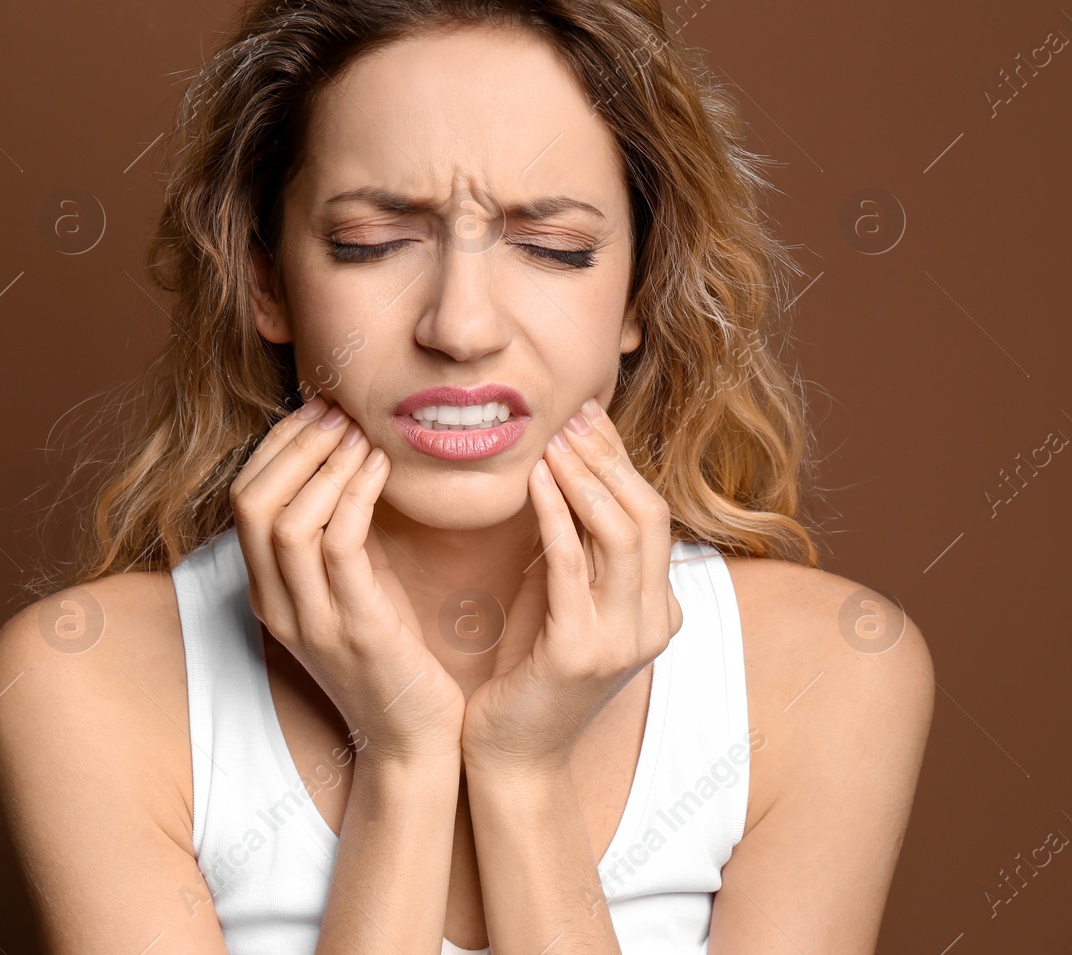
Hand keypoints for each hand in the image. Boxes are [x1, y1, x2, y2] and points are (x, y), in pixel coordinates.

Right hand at [229, 396, 466, 765]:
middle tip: (339, 411)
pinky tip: (384, 469)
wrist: (415, 739)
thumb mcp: (350, 589)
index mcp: (268, 593)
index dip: (277, 447)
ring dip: (327, 464)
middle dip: (294, 445)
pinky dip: (356, 495)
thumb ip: (335, 537)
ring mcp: (312, 621)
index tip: (319, 410)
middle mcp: (278, 606)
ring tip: (363, 433)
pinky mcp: (357, 630)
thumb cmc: (392, 657)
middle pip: (252, 504)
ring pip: (288, 521)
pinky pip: (340, 546)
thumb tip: (345, 459)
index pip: (244, 501)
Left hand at [461, 396, 681, 775]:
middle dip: (608, 458)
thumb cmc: (527, 669)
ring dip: (584, 477)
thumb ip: (577, 548)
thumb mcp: (562, 599)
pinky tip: (534, 481)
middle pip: (646, 515)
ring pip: (620, 533)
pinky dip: (555, 516)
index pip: (651, 514)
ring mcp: (623, 640)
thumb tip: (565, 471)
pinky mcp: (580, 653)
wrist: (510, 752)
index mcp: (656, 607)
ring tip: (553, 438)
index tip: (587, 416)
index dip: (620, 460)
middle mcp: (653, 621)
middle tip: (573, 414)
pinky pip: (573, 567)